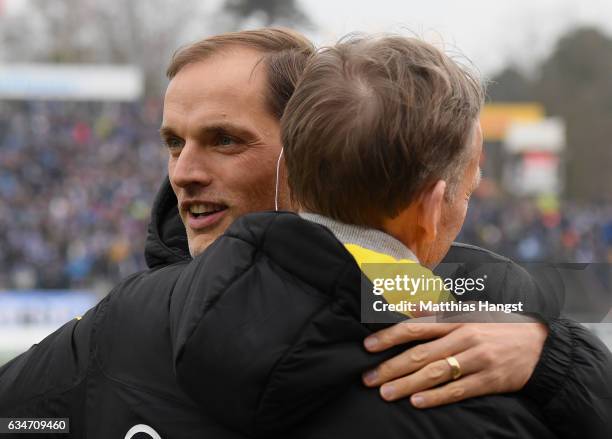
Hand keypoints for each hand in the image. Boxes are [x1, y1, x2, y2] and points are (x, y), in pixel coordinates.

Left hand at [362, 319, 547, 407]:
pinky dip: (437, 397)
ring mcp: (477, 359)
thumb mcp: (471, 312)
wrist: (542, 345)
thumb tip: (408, 306)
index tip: (367, 346)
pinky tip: (418, 402)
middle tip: (368, 378)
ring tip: (386, 393)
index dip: (389, 336)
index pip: (415, 327)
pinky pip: (458, 390)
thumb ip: (438, 312)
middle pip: (420, 353)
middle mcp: (464, 337)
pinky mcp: (490, 380)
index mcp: (456, 320)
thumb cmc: (499, 327)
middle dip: (390, 367)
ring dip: (407, 384)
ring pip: (435, 373)